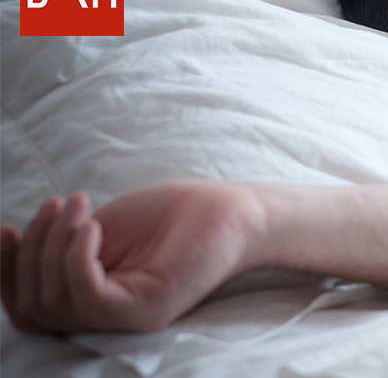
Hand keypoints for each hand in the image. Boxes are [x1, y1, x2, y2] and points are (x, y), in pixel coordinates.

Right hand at [0, 181, 267, 332]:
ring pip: (53, 300)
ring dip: (53, 242)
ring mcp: (128, 319)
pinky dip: (76, 253)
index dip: (5, 271)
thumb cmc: (170, 217)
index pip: (28, 309)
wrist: (228, 211)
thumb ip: (60, 249)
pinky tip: (91, 222)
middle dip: (31, 249)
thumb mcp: (99, 231)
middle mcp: (109, 320)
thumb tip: (15, 248)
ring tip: (79, 204)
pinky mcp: (146, 309)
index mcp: (96, 304)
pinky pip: (86, 293)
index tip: (6, 226)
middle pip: (32, 306)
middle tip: (60, 204)